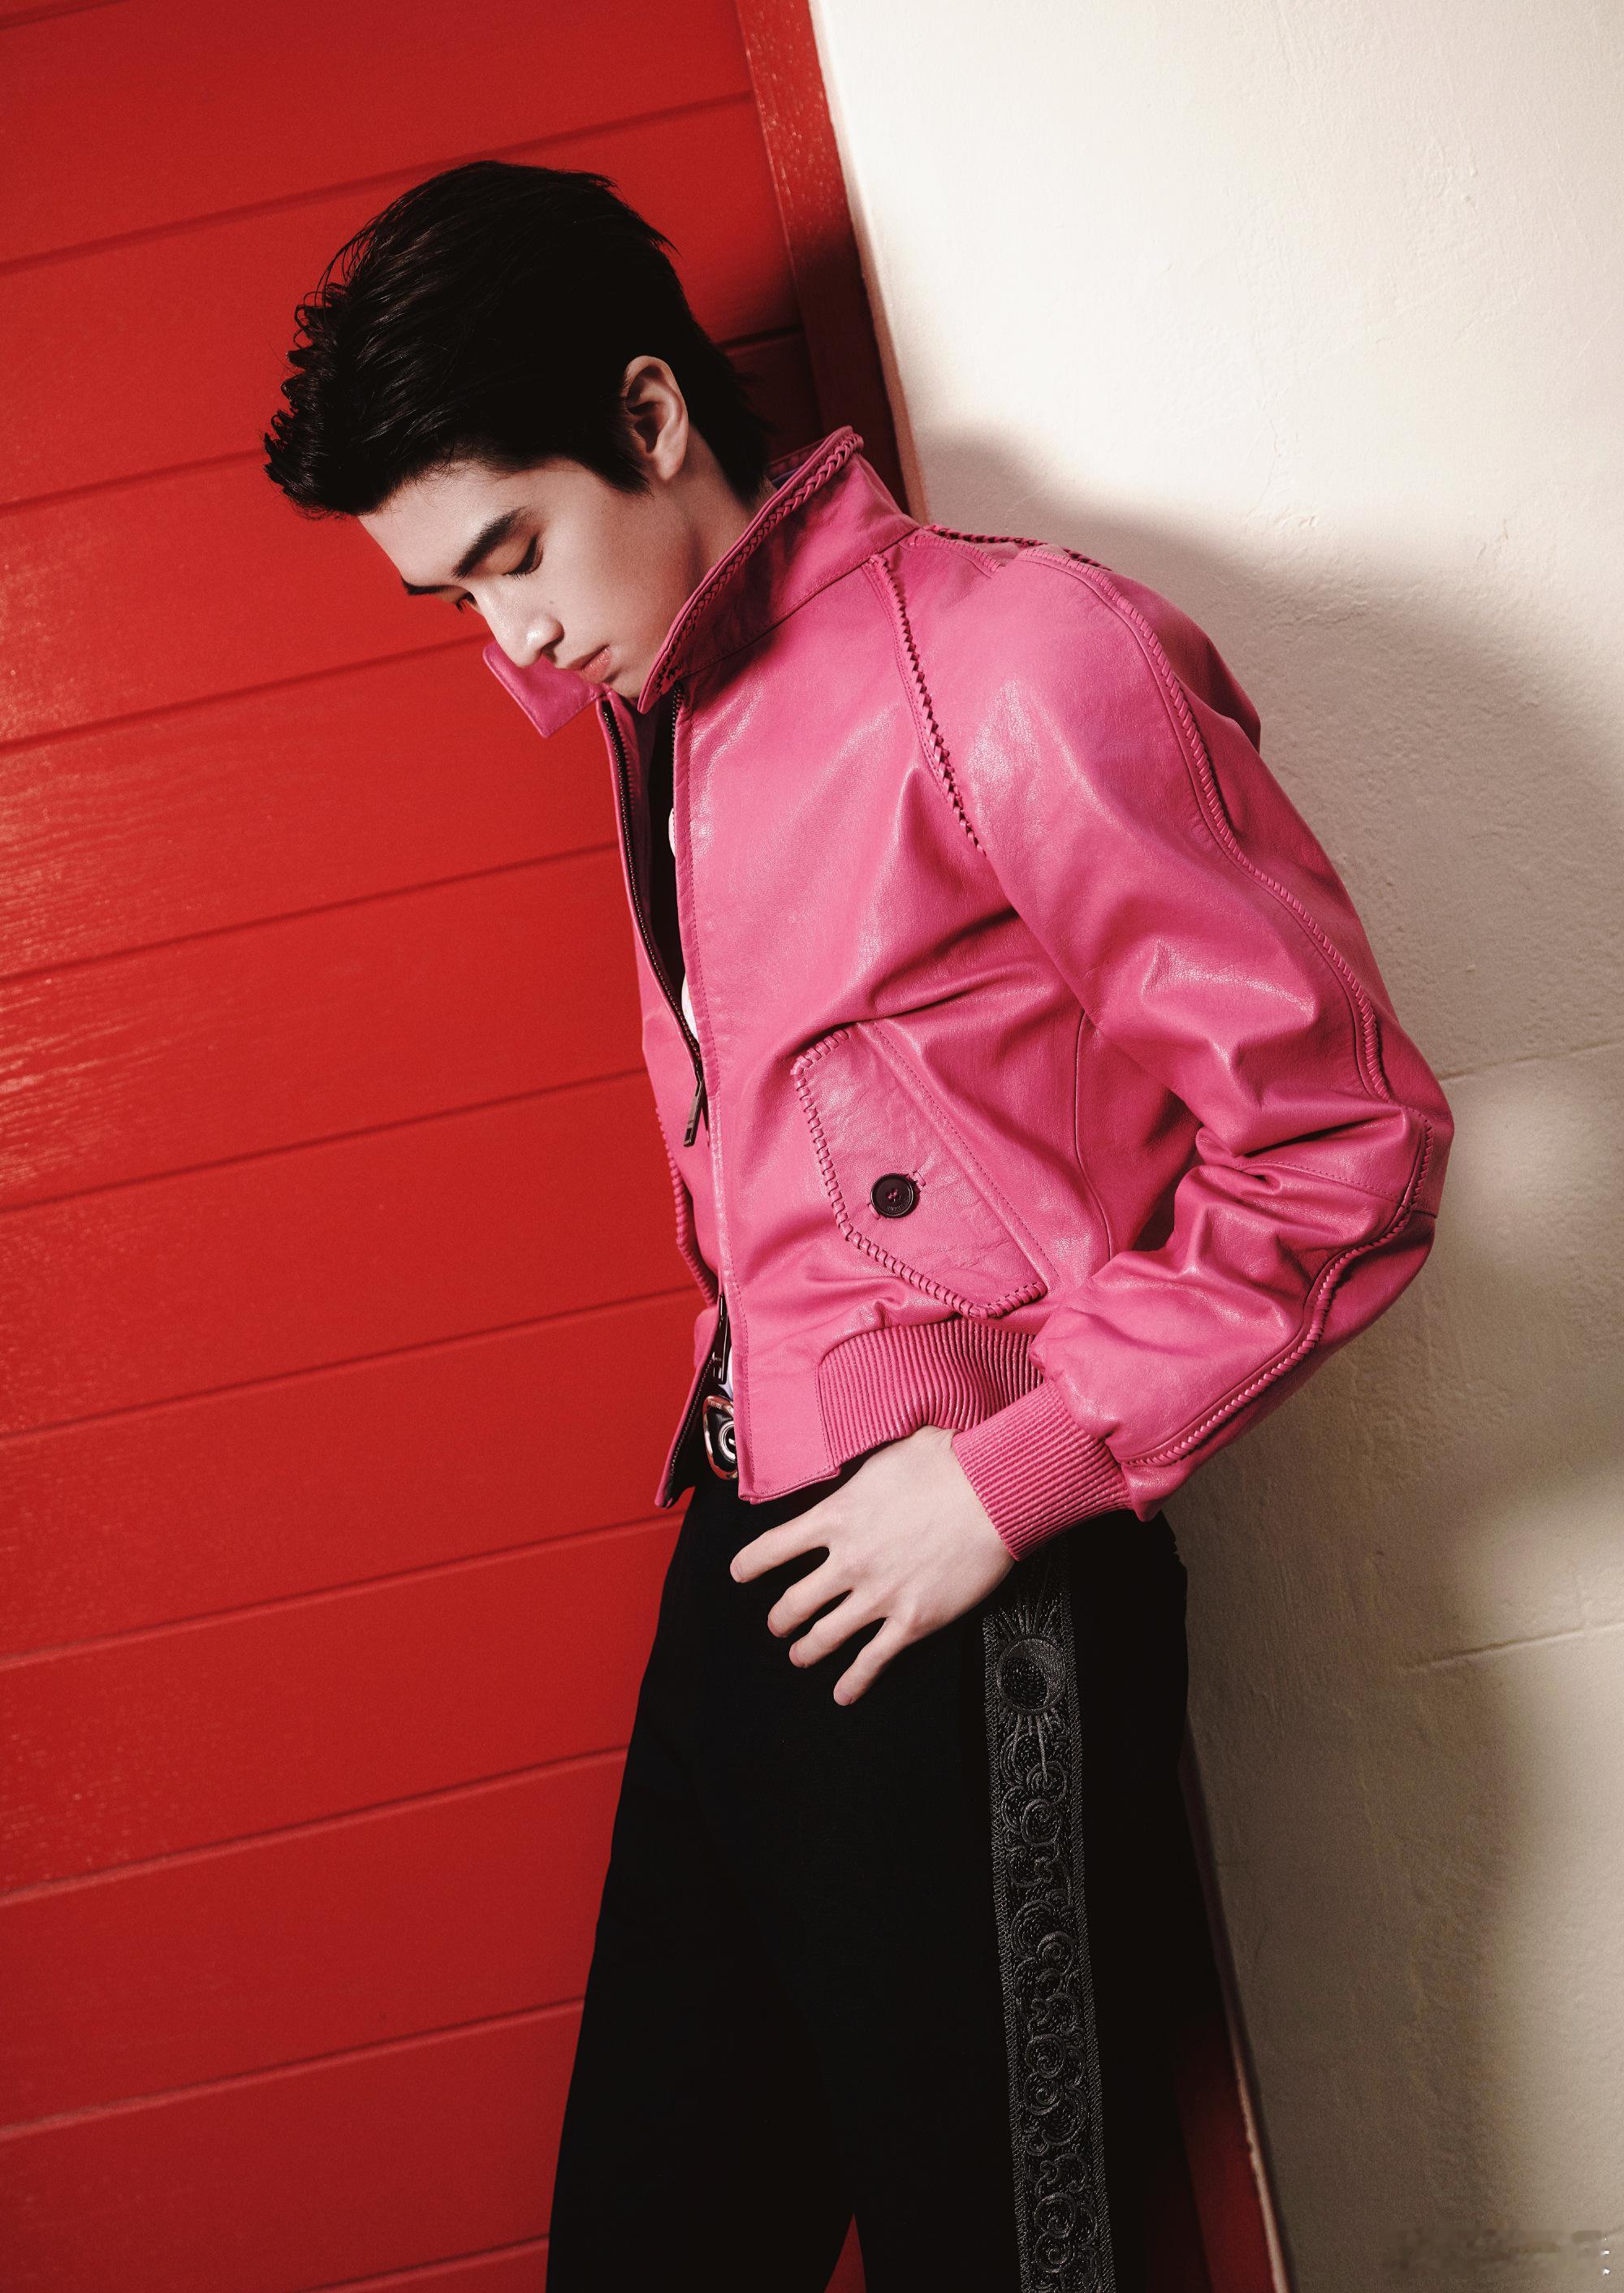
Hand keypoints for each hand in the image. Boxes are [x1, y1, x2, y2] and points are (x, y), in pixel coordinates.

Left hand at [728, 1424, 1015, 1704]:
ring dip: (806, 1650)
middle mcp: (848, 1561)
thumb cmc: (948, 1462)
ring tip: (800, 1654)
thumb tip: (857, 1464)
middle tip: (778, 1622)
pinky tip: (843, 1694)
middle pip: (793, 1602)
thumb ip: (860, 1470)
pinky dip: (853, 1682)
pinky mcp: (911, 1621)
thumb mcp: (887, 1452)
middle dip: (780, 1618)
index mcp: (836, 1517)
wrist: (993, 1492)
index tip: (740, 1574)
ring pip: (823, 1637)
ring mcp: (878, 1595)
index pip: (772, 1548)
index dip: (749, 1565)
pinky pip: (871, 1661)